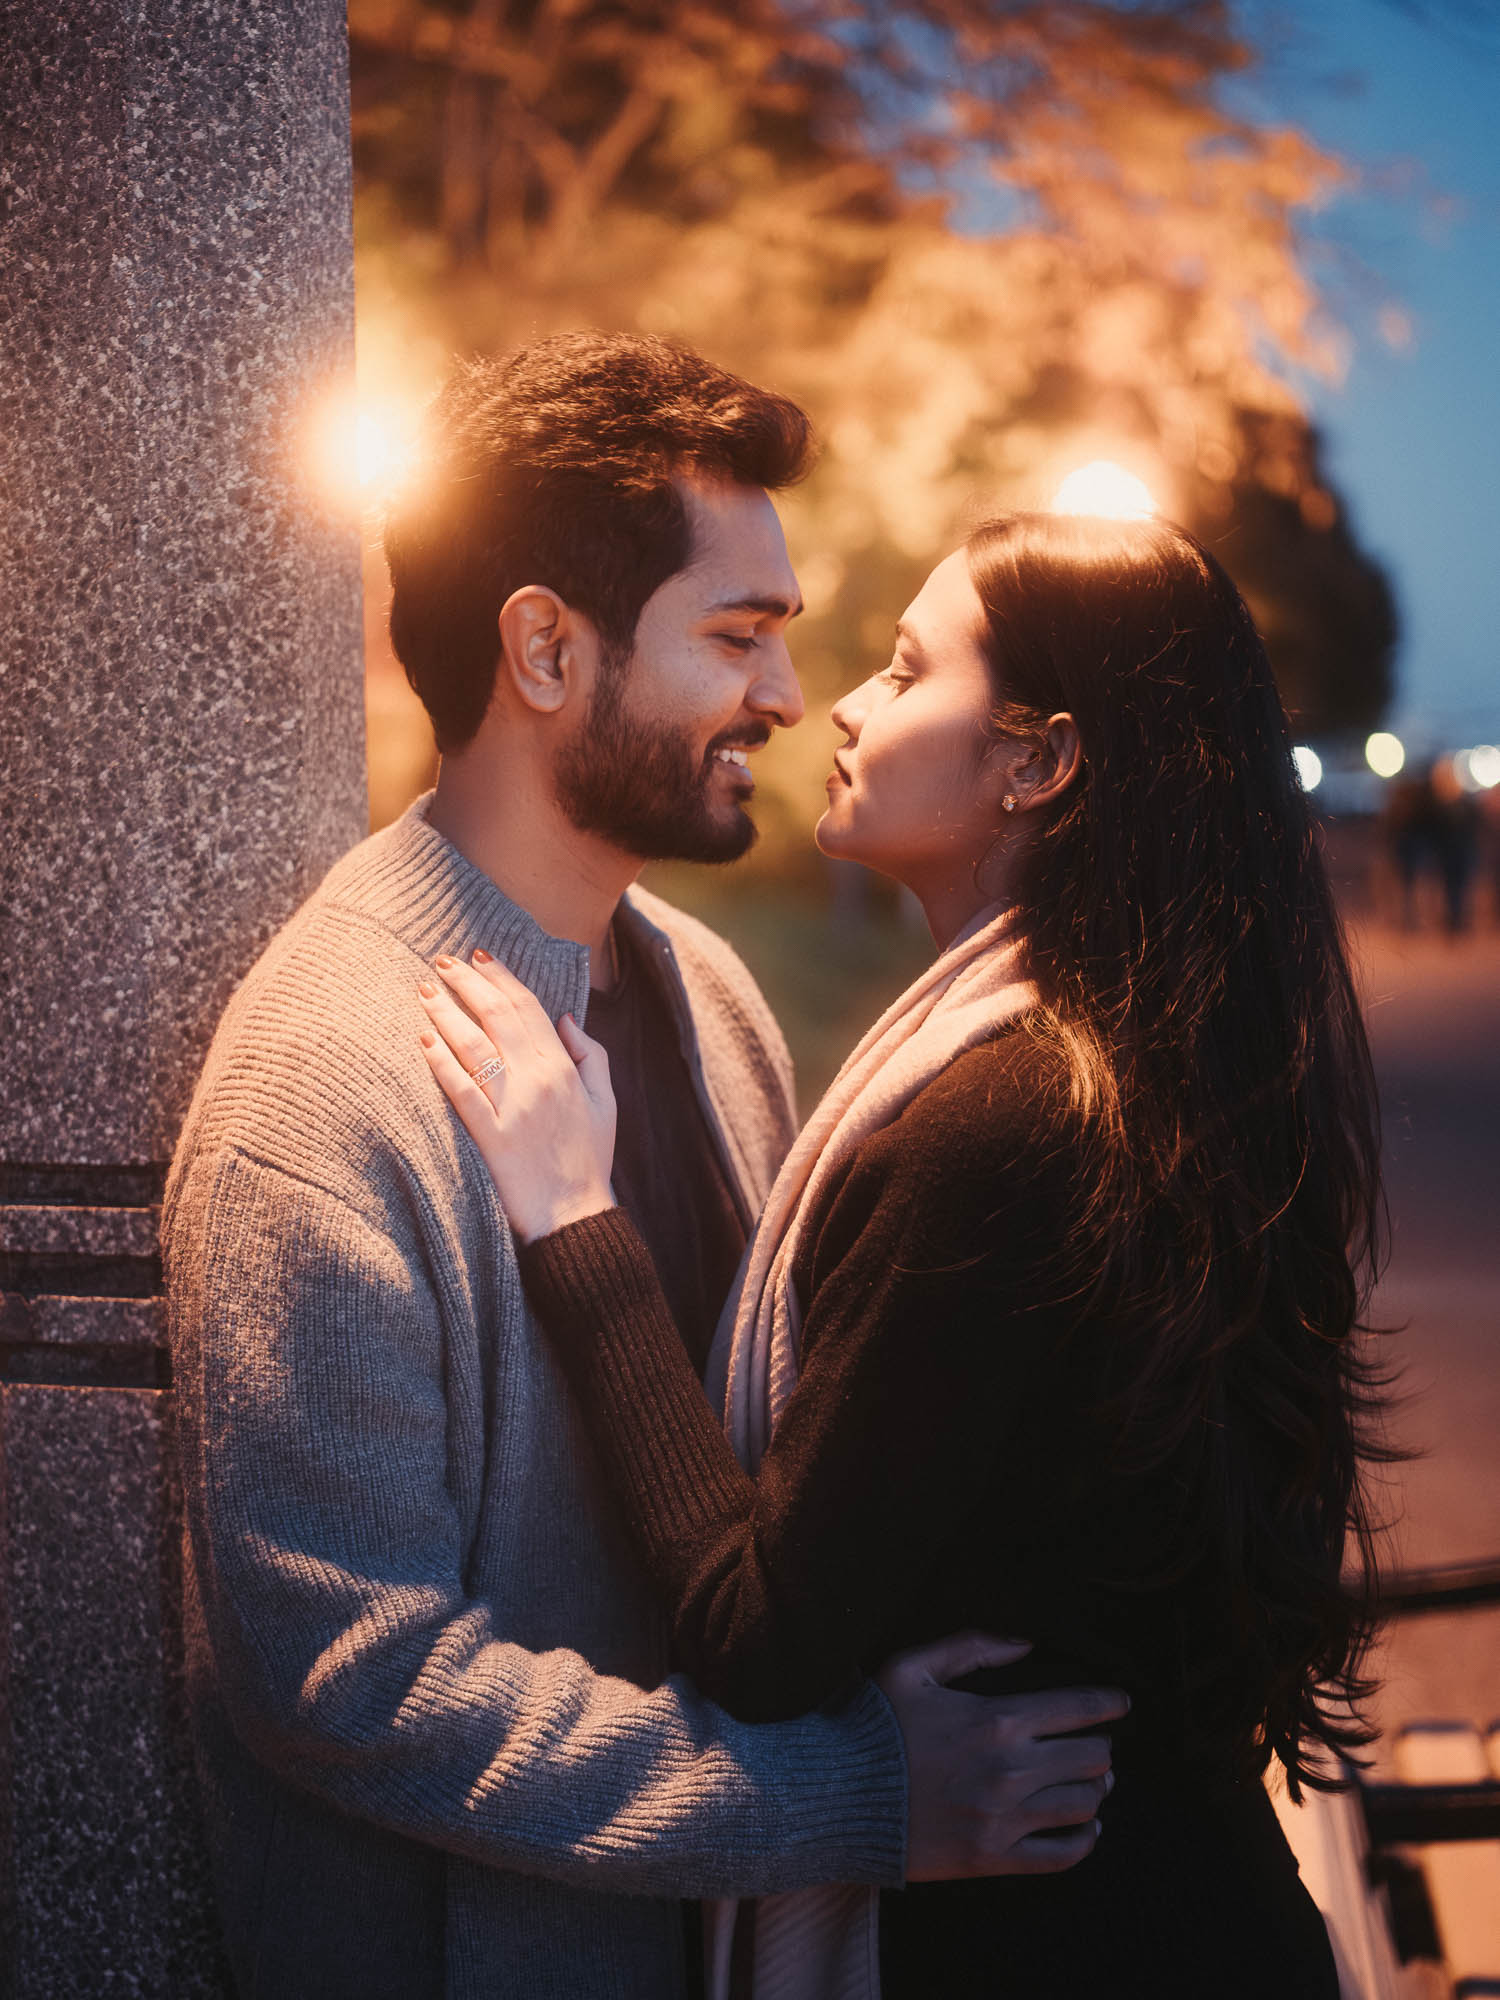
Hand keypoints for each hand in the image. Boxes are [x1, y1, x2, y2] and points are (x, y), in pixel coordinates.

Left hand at [418, 950, 616, 1242]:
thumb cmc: (589, 1159)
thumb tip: (566, 1017)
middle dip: (467, 983)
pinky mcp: (490, 1137)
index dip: (502, 977)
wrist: (575, 1217)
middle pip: (497, 1017)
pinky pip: (462, 1092)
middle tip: (443, 960)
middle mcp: (537, 1080)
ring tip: (425, 990)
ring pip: (474, 1046)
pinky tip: (424, 1041)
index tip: (480, 956)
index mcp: (564, 1068)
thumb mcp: (606, 1102)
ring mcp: (513, 1108)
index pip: (529, 1008)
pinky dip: (442, 1063)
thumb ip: (590, 1055)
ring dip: (447, 1013)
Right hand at [878, 1633, 1125, 1880]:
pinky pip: (1060, 1856)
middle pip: (1091, 1759)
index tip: (1122, 1702)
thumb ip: (972, 1646)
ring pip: (1083, 1805)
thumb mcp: (912, 1666)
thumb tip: (1026, 1644)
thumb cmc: (873, 1726)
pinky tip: (1086, 1829)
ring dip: (1095, 1790)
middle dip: (1100, 1747)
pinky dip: (1084, 1842)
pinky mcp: (993, 1859)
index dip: (1109, 1703)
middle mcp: (1010, 1771)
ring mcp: (1004, 1820)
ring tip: (1093, 1782)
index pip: (1078, 1709)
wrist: (836, 1797)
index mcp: (996, 1720)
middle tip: (1097, 1744)